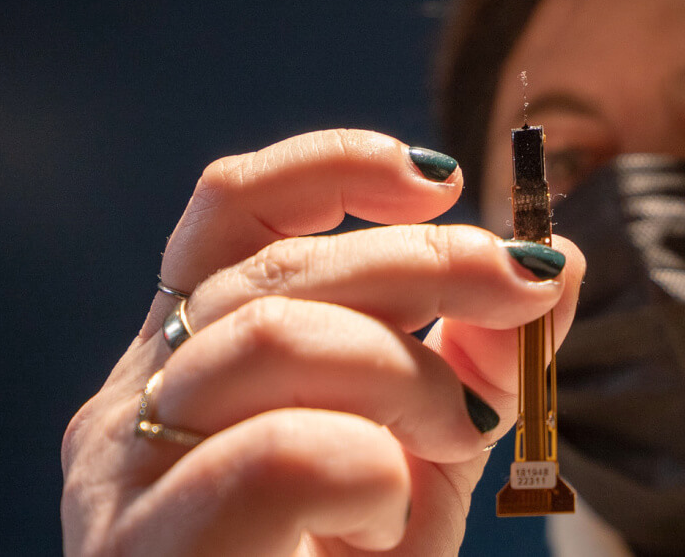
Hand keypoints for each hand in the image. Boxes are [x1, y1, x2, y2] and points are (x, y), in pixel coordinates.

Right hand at [61, 129, 583, 555]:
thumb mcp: (424, 459)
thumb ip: (479, 362)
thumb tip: (556, 259)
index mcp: (188, 364)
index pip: (227, 212)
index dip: (332, 166)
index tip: (442, 179)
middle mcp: (134, 407)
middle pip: (275, 265)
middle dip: (430, 261)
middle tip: (525, 288)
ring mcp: (128, 482)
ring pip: (272, 335)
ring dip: (406, 373)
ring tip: (456, 441)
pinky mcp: (150, 553)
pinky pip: (280, 452)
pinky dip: (369, 469)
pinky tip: (382, 517)